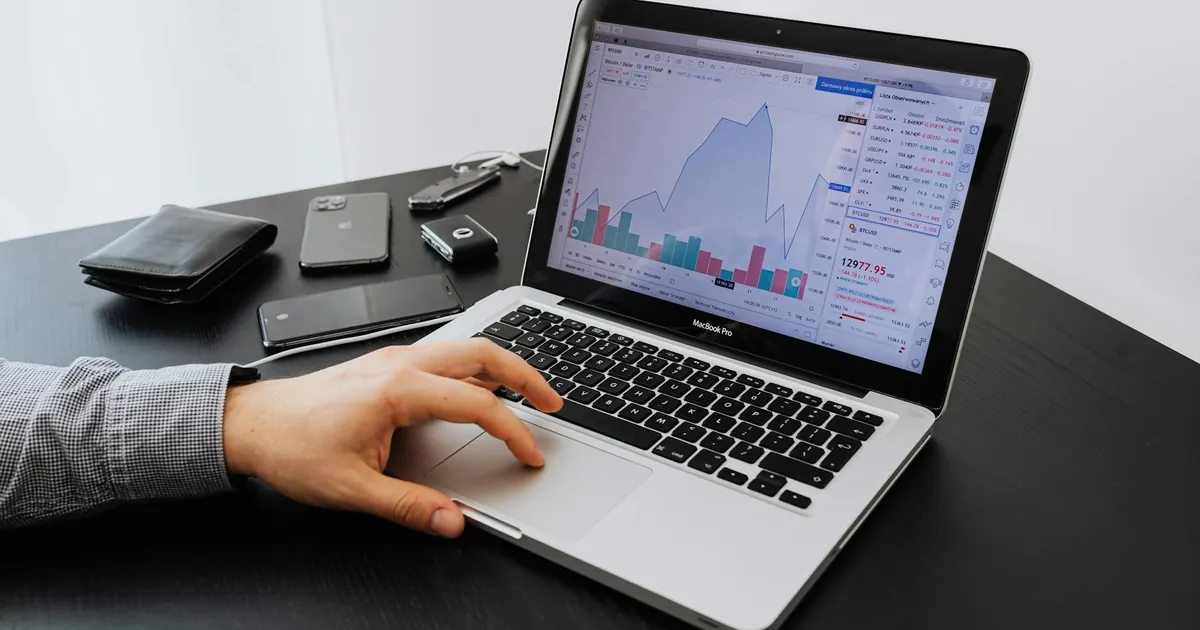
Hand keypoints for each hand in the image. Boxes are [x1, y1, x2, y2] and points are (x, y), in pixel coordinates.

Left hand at [222, 339, 562, 536]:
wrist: (252, 423)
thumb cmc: (291, 447)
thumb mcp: (351, 489)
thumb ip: (408, 506)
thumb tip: (453, 521)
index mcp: (398, 390)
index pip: (477, 404)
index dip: (513, 432)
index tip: (530, 455)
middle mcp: (400, 365)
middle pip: (483, 353)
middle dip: (527, 375)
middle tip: (553, 403)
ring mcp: (394, 359)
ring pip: (466, 347)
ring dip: (504, 366)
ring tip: (529, 393)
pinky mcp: (388, 364)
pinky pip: (446, 354)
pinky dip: (478, 368)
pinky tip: (482, 389)